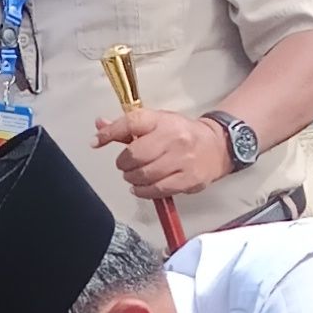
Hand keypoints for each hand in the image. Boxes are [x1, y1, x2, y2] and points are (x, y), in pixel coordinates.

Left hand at [94, 106, 231, 199]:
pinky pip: (158, 190)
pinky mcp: (188, 179)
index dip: (109, 133)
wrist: (217, 146)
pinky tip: (141, 187)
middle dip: (123, 163)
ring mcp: (183, 160)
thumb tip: (99, 125)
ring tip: (133, 176)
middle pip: (135, 155)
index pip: (131, 123)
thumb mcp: (157, 122)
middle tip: (125, 165)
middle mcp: (173, 138)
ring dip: (132, 179)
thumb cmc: (182, 134)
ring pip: (145, 175)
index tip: (96, 142)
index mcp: (163, 120)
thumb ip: (127, 126)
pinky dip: (144, 191)